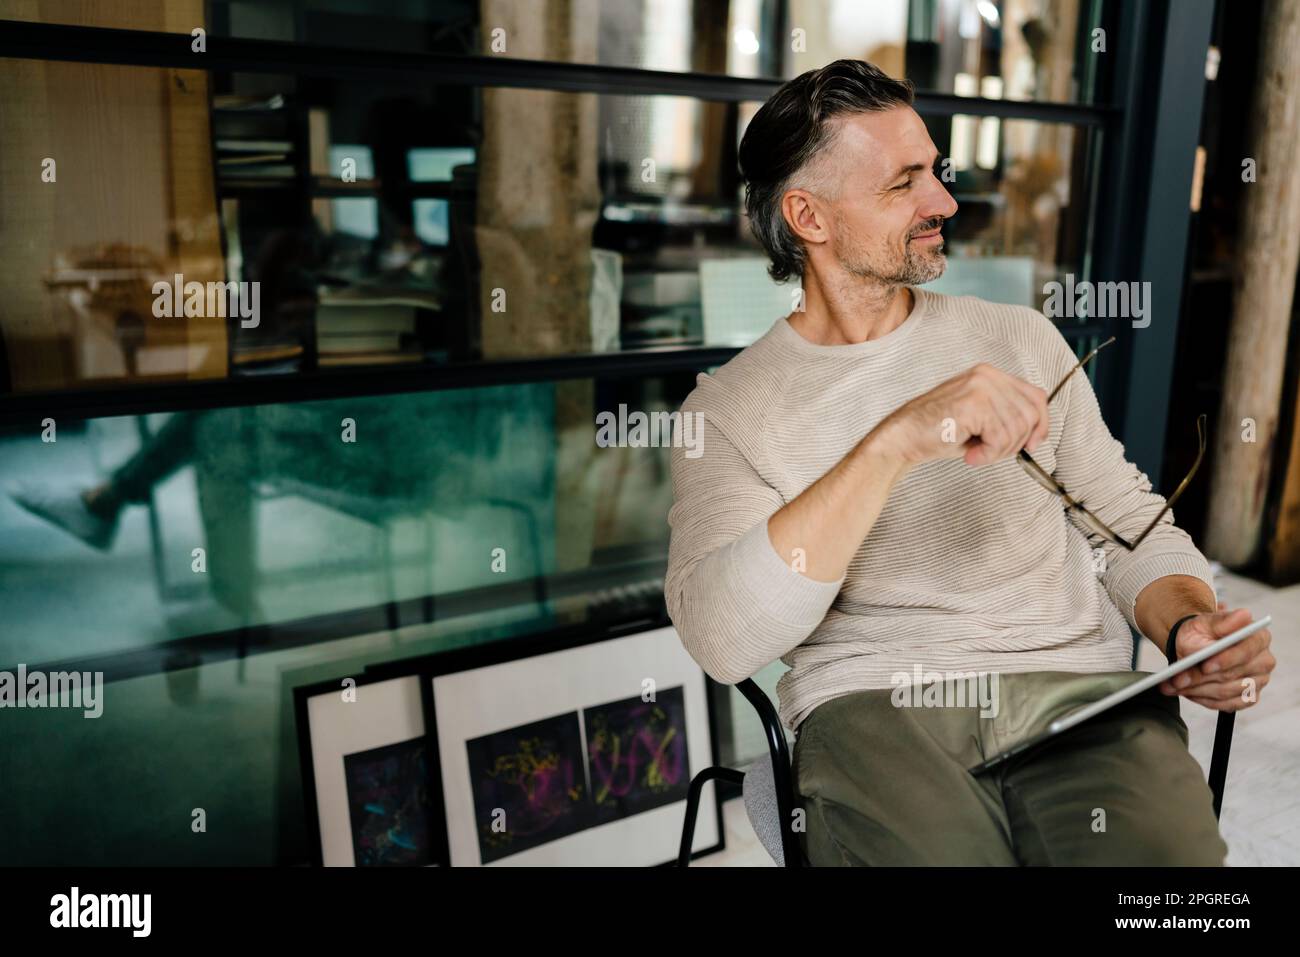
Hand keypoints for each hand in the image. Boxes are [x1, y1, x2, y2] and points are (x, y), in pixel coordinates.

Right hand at [873, 363, 1049, 468]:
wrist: (904, 436)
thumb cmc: (939, 431)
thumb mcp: (981, 419)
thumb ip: (1007, 416)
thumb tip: (1037, 433)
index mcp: (991, 375)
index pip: (1036, 396)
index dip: (1041, 424)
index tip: (1031, 444)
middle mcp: (988, 376)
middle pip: (1031, 414)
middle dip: (1015, 443)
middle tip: (991, 453)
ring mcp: (981, 387)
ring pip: (1016, 429)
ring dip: (999, 451)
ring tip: (977, 454)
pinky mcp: (973, 404)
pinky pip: (999, 437)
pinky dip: (988, 454)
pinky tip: (970, 455)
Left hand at [1160, 605, 1274, 710]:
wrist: (1195, 646)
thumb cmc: (1202, 632)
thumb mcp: (1206, 622)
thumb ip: (1222, 622)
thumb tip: (1244, 615)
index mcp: (1259, 638)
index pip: (1247, 651)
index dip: (1226, 660)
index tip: (1205, 666)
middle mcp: (1263, 661)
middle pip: (1234, 675)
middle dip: (1202, 678)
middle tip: (1176, 679)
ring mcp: (1259, 681)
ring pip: (1227, 692)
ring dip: (1197, 690)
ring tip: (1173, 685)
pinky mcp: (1249, 697)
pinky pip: (1227, 705)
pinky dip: (1204, 700)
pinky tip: (1187, 693)